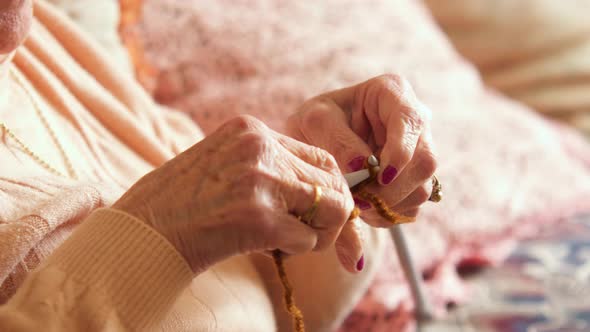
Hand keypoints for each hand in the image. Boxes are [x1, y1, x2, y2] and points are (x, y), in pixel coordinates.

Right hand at [113, 115, 355, 272]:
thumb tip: (317, 190)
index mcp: (251, 130)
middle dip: (331, 212)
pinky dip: (296, 250)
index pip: (319, 155)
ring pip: (333, 208)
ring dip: (319, 233)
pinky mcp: (258, 218)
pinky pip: (308, 239)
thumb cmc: (179, 204)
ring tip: (288, 241)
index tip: (314, 210)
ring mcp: (260, 180)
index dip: (327, 187)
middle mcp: (259, 146)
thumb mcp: (224, 164)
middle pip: (333, 179)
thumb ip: (266, 166)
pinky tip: (268, 249)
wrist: (140, 234)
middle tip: (308, 232)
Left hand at [286, 75, 436, 264]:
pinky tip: (364, 206)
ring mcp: (418, 153)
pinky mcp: (413, 181)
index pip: (411, 121)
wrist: (313, 142)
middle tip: (360, 200)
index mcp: (393, 93)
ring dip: (388, 204)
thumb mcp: (315, 120)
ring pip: (422, 188)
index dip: (401, 152)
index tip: (379, 176)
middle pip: (424, 162)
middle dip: (392, 188)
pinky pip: (411, 205)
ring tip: (357, 202)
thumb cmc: (315, 122)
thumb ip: (337, 140)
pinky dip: (386, 213)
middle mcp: (414, 122)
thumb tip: (363, 168)